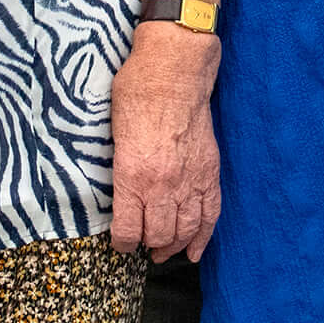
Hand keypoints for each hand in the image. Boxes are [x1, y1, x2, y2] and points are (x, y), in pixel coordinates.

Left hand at [109, 27, 221, 261]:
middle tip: (143, 246)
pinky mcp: (210, 171)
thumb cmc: (137, 91)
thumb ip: (118, 165)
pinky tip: (195, 250)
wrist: (176, 70)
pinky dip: (204, 236)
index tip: (121, 243)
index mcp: (132, 175)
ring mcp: (190, 180)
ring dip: (174, 245)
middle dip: (149, 246)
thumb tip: (119, 188)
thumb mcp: (113, 131)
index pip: (128, 231)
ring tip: (165, 251)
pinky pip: (210, 214)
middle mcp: (163, 185)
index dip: (122, 244)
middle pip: (158, 236)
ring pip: (185, 230)